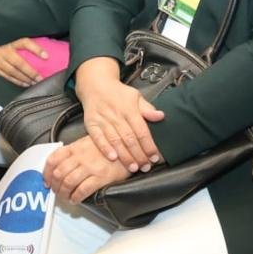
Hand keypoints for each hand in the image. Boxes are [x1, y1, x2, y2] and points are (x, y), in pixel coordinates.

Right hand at [0, 38, 44, 86]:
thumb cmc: (1, 45)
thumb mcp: (11, 40)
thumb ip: (23, 45)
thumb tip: (43, 49)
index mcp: (11, 42)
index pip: (25, 43)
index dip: (36, 49)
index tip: (46, 56)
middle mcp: (4, 51)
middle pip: (20, 63)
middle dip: (32, 72)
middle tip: (41, 78)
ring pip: (14, 72)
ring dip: (26, 79)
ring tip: (35, 82)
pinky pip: (8, 77)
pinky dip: (18, 82)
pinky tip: (26, 84)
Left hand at [43, 136, 130, 203]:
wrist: (127, 148)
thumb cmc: (107, 147)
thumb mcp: (87, 142)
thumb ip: (73, 152)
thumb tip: (59, 166)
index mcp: (75, 147)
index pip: (53, 159)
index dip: (46, 172)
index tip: (46, 181)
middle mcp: (80, 156)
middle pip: (59, 173)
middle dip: (55, 186)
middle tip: (56, 192)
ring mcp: (90, 167)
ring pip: (68, 182)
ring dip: (64, 194)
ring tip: (66, 197)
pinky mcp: (100, 177)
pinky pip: (82, 190)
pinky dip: (76, 197)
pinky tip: (76, 199)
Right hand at [75, 57, 163, 172]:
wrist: (96, 85)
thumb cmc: (118, 93)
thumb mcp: (135, 96)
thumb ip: (147, 109)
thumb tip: (161, 116)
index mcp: (129, 108)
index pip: (141, 130)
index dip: (149, 145)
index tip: (155, 157)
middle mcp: (116, 115)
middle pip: (129, 138)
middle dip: (138, 155)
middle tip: (145, 167)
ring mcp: (103, 119)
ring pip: (115, 140)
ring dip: (124, 156)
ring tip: (133, 167)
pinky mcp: (91, 124)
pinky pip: (97, 138)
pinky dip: (105, 148)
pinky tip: (112, 158)